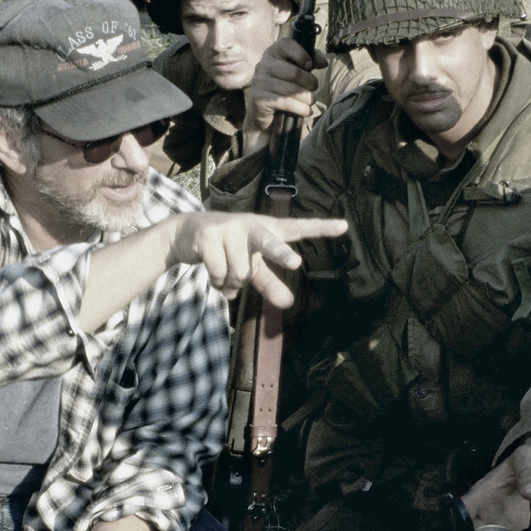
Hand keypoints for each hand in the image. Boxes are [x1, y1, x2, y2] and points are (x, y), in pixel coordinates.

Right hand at [164, 210, 346, 310]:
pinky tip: (213, 272)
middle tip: (295, 262)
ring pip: (240, 273)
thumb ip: (271, 284)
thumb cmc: (230, 249)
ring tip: (225, 272)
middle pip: (270, 243)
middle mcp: (251, 225)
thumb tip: (288, 304)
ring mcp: (229, 228)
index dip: (320, 228)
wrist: (186, 233)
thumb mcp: (252, 267)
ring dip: (232, 283)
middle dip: (281, 254)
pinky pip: (220, 274)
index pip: (298, 228)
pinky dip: (218, 282)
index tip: (344, 227)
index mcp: (268, 229)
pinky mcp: (208, 236)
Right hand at [242, 36, 324, 152]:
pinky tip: (306, 111)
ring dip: (308, 98)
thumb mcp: (297, 70)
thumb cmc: (284, 87)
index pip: (286, 44)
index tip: (310, 65)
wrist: (263, 112)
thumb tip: (324, 62)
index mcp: (272, 53)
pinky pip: (287, 103)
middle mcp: (263, 65)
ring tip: (311, 101)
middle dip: (311, 82)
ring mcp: (259, 82)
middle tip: (314, 88)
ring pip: (292, 90)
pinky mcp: (259, 99)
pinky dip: (302, 109)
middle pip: (295, 72)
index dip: (302, 54)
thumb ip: (311, 61)